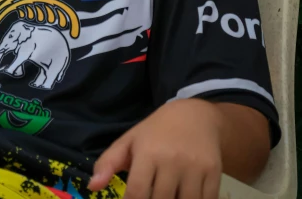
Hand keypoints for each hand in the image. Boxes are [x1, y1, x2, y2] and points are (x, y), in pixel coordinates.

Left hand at [88, 98, 222, 198]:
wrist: (195, 115)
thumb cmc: (157, 131)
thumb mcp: (130, 140)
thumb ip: (109, 163)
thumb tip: (92, 187)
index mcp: (148, 152)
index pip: (136, 193)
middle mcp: (172, 160)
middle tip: (151, 196)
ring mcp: (195, 168)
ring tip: (167, 196)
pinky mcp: (213, 173)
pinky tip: (183, 197)